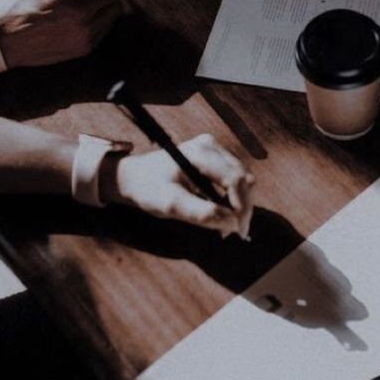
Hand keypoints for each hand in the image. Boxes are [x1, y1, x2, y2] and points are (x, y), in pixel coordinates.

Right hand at [0, 0, 122, 67]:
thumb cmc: (15, 0)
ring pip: (115, 8)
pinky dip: (100, 18)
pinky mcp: (85, 46)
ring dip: (106, 1)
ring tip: (87, 0)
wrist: (1, 39)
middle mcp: (81, 9)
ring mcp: (85, 30)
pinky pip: (107, 26)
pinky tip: (81, 16)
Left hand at [107, 134, 255, 238]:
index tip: (237, 230)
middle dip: (242, 207)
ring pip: (243, 180)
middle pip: (244, 178)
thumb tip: (231, 223)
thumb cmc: (148, 189)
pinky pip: (235, 179)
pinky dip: (233, 199)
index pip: (235, 178)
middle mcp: (212, 146)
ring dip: (239, 204)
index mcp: (201, 152)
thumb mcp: (170, 205)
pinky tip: (222, 212)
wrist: (135, 176)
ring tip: (226, 225)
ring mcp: (215, 150)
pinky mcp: (216, 158)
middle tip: (232, 233)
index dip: (241, 205)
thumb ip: (200, 213)